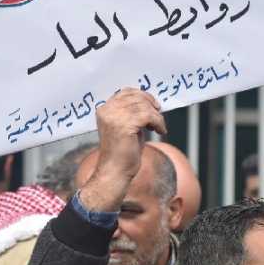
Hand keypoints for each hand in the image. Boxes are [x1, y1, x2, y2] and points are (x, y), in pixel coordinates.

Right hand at [79, 89, 165, 211]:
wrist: (114, 172)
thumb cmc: (121, 153)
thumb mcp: (125, 127)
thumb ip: (132, 113)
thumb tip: (150, 103)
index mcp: (104, 110)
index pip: (125, 92)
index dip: (142, 96)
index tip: (153, 106)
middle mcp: (107, 110)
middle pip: (136, 97)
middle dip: (151, 105)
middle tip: (158, 117)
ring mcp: (115, 117)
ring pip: (144, 106)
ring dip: (156, 117)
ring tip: (158, 128)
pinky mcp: (125, 125)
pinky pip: (149, 116)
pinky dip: (159, 123)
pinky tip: (159, 132)